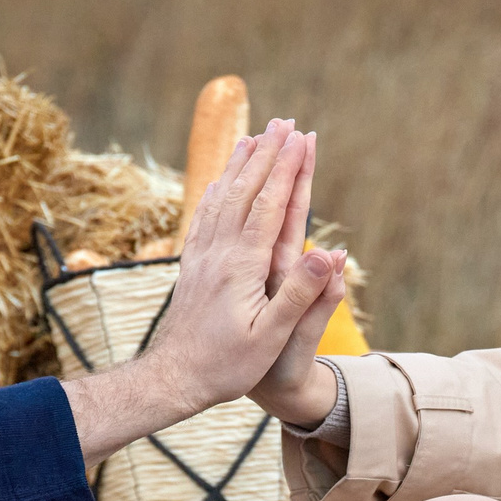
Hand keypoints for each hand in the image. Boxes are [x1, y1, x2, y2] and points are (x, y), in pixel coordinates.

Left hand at [60, 120, 337, 465]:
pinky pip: (205, 216)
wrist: (173, 378)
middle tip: (284, 121)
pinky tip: (220, 182)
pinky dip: (217, 191)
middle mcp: (219, 252)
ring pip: (223, 197)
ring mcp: (201, 256)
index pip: (270, 204)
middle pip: (246, 189)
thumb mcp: (271, 337)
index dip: (288, 168)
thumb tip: (327, 252)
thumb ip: (300, 293)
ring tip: (254, 136)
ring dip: (241, 164)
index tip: (303, 137)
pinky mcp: (191, 266)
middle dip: (267, 152)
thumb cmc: (226, 365)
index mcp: (242, 265)